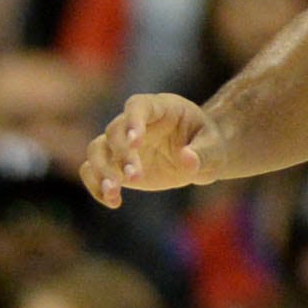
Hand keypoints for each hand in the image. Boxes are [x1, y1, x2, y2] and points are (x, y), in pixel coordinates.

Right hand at [83, 94, 220, 206]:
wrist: (200, 155)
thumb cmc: (209, 146)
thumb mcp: (215, 150)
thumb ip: (204, 153)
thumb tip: (187, 160)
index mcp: (161, 108)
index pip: (138, 105)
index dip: (132, 121)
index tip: (135, 143)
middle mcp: (135, 122)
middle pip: (114, 130)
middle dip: (121, 154)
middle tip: (135, 177)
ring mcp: (122, 143)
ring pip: (96, 149)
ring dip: (101, 170)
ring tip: (114, 192)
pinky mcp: (115, 164)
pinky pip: (92, 171)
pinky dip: (96, 186)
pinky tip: (113, 202)